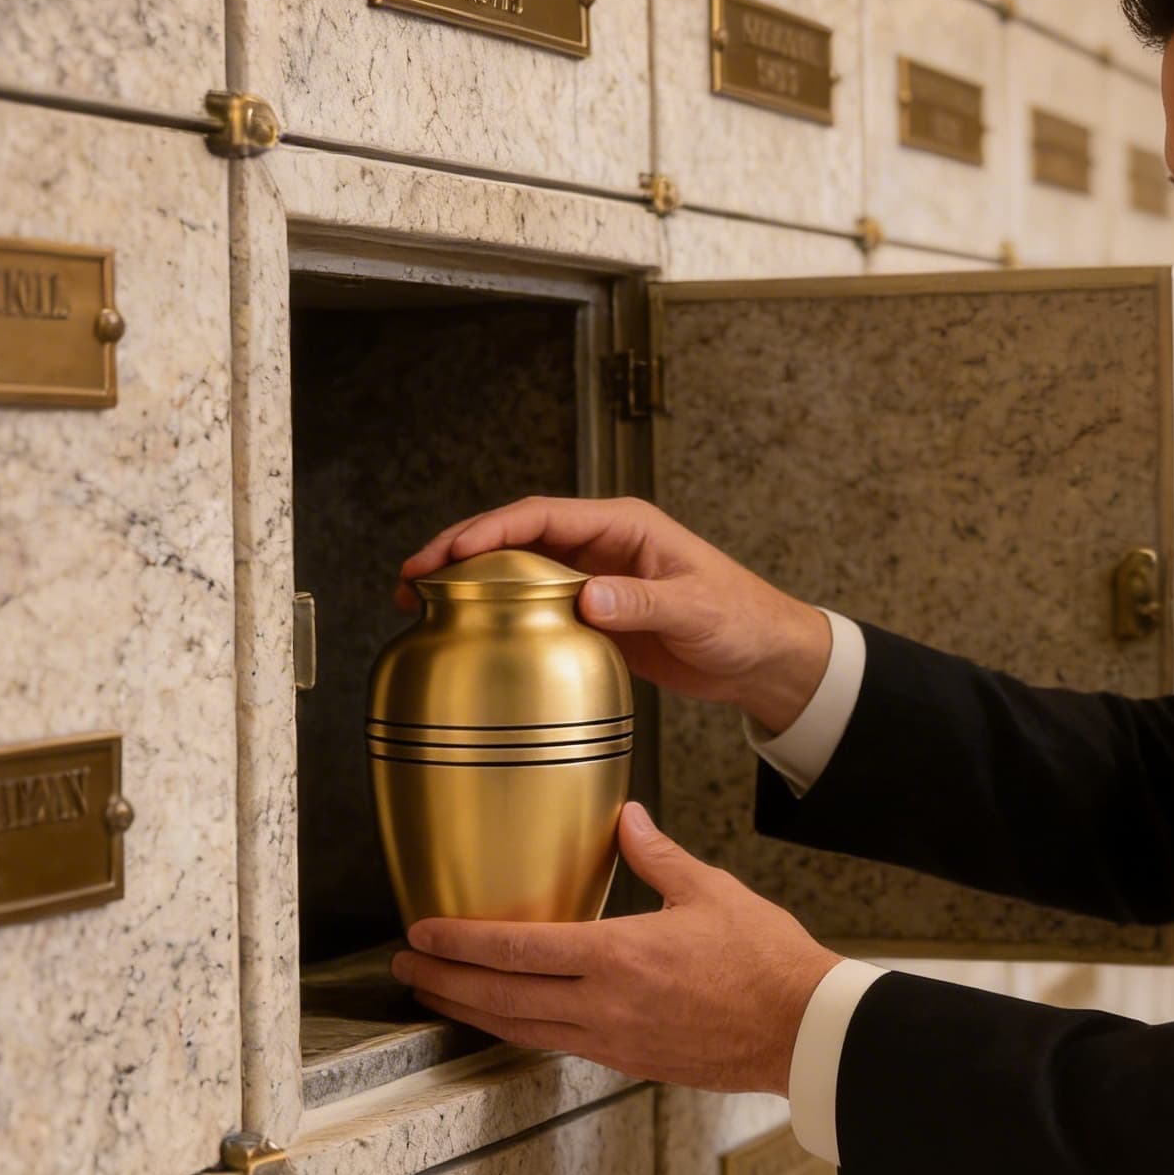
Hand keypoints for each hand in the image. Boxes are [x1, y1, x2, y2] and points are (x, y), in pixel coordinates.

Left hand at [391, 802, 843, 1094]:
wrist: (801, 1029)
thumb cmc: (766, 961)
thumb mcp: (710, 891)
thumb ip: (656, 855)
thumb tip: (626, 818)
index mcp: (620, 957)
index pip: (519, 949)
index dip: (462, 942)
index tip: (423, 931)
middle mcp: (607, 1006)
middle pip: (503, 999)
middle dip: (446, 982)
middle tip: (406, 967)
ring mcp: (615, 1041)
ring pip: (522, 1030)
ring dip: (472, 1013)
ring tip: (436, 996)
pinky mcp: (630, 1061)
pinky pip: (558, 1045)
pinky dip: (519, 1030)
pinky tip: (507, 1018)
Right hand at [397, 496, 832, 734]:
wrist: (764, 658)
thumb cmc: (741, 620)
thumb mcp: (695, 609)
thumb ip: (644, 601)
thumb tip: (588, 596)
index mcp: (624, 526)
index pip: (542, 516)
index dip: (490, 529)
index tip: (448, 552)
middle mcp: (602, 545)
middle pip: (516, 538)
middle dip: (460, 552)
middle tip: (410, 576)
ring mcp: (595, 579)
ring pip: (518, 571)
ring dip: (471, 583)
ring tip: (417, 602)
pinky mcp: (595, 615)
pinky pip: (535, 607)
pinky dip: (498, 614)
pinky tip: (466, 632)